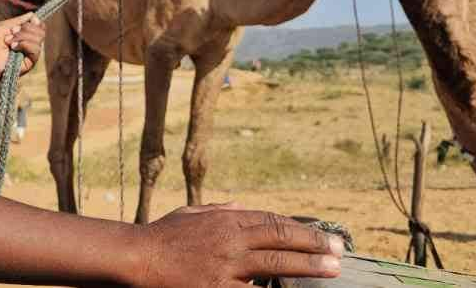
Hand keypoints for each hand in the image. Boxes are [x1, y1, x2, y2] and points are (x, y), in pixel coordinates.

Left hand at [0, 12, 44, 78]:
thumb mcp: (5, 26)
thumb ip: (20, 20)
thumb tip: (33, 15)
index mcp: (25, 34)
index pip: (39, 26)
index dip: (33, 22)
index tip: (20, 24)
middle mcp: (30, 43)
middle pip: (41, 30)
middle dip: (25, 29)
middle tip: (11, 33)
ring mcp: (31, 52)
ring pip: (39, 38)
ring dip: (21, 37)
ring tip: (9, 42)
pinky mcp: (31, 61)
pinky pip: (36, 49)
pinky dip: (24, 45)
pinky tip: (13, 48)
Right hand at [136, 203, 343, 286]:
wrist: (136, 257)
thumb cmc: (161, 236)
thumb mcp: (191, 213)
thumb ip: (218, 209)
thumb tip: (241, 205)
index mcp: (226, 220)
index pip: (272, 222)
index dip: (300, 229)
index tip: (321, 236)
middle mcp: (231, 240)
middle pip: (281, 240)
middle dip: (314, 246)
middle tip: (339, 253)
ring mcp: (225, 266)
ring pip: (275, 265)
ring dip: (306, 267)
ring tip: (330, 271)